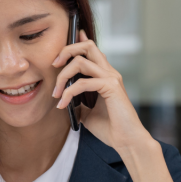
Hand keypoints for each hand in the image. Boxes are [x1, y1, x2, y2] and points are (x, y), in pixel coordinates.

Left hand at [51, 30, 152, 151]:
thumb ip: (79, 104)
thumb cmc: (110, 128)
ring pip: (81, 61)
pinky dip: (69, 92)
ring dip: (62, 76)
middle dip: (67, 50)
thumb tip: (66, 102)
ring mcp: (111, 78)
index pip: (92, 50)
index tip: (66, 40)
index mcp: (105, 76)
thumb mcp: (88, 114)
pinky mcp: (111, 86)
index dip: (78, 41)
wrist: (126, 141)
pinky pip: (82, 82)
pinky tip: (63, 104)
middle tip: (54, 65)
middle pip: (88, 46)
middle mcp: (109, 72)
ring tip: (56, 94)